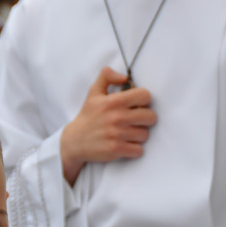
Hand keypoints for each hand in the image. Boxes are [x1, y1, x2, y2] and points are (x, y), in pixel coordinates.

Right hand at [59, 67, 156, 183]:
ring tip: (129, 133)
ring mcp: (117, 134)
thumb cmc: (88, 116)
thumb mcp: (94, 92)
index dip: (144, 100)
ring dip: (139, 135)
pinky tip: (127, 144)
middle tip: (137, 121)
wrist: (74, 141)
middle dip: (146, 119)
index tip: (138, 105)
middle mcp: (116, 117)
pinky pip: (139, 150)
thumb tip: (124, 77)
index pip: (145, 96)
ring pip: (145, 134)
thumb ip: (107, 77)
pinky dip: (135, 149)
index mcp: (113, 101)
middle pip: (151, 117)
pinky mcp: (116, 150)